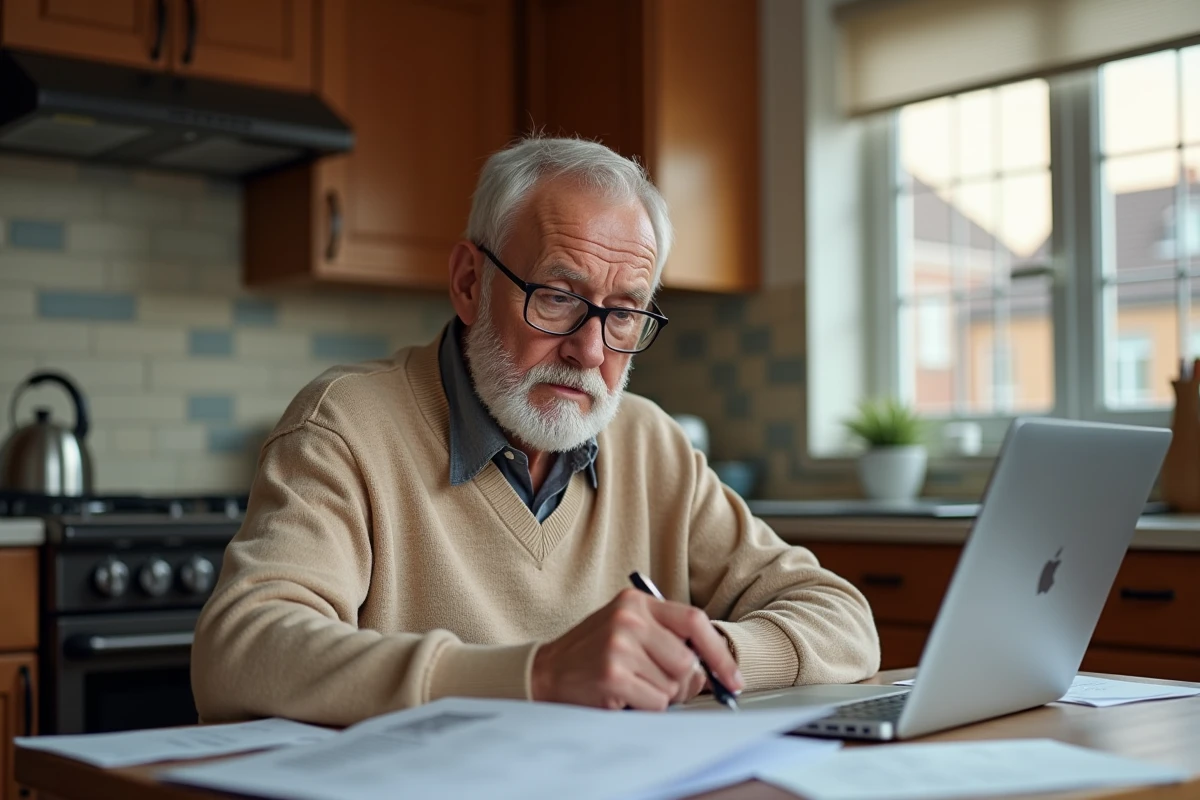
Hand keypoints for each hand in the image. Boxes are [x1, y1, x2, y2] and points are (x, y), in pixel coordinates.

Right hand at [531, 588, 742, 710]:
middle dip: (683, 684)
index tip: (732, 678)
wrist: (544, 672)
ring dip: (659, 696)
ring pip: (673, 685)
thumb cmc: (592, 654)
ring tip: (631, 686)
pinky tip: (622, 696)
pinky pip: (656, 703)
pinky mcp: (613, 675)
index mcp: (636, 602)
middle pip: (687, 661)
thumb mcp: (627, 630)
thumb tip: (711, 672)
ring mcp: (620, 646)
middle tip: (659, 686)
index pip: (695, 621)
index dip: (719, 653)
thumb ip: (666, 640)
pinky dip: (645, 707)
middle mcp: (629, 618)